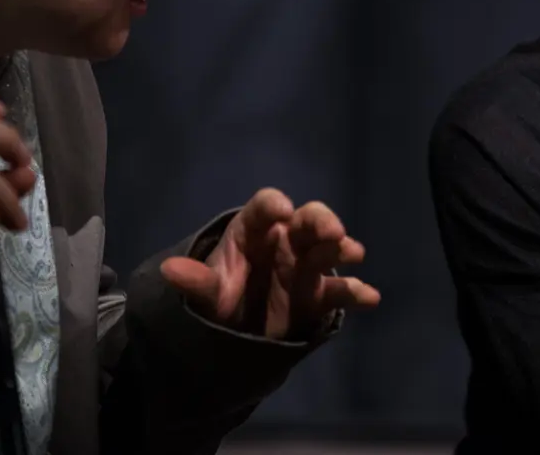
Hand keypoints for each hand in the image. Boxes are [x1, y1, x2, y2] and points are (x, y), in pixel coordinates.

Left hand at [160, 188, 381, 340]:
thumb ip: (195, 283)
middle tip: (332, 230)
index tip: (281, 210)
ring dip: (341, 247)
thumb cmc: (220, 298)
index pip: (264, 207)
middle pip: (306, 220)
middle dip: (320, 220)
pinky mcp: (318, 296)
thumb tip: (169, 270)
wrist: (235, 332)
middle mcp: (285, 242)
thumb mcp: (205, 294)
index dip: (274, 206)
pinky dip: (356, 291)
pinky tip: (370, 297)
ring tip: (351, 251)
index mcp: (254, 230)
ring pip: (327, 249)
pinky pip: (339, 291)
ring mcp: (305, 267)